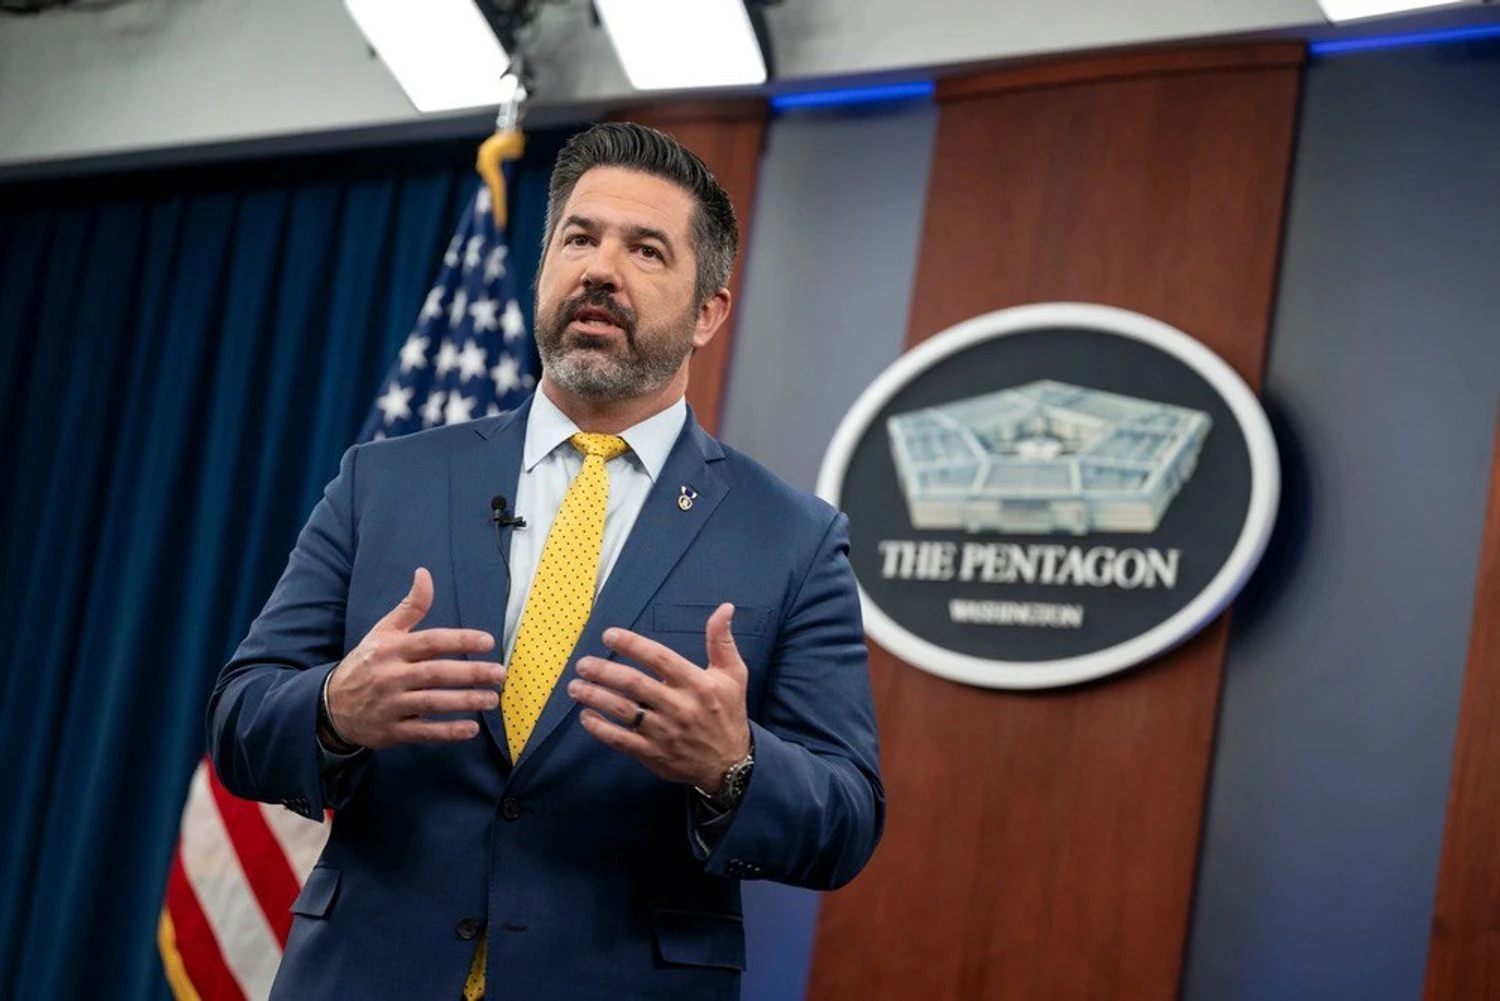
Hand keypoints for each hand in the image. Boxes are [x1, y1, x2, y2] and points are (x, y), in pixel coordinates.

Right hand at [324, 567, 504, 749]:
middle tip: (499, 674)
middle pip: (436, 673)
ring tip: (492, 700)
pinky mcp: (392, 731)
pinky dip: (447, 732)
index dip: (460, 640)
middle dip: (470, 674)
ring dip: (465, 702)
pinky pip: (423, 732)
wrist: (330, 706)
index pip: (430, 641)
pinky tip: (471, 729)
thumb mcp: (382, 632)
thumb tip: (425, 573)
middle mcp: (391, 676)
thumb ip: (410, 607)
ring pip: (432, 703)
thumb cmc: (366, 663)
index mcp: (391, 649)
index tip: (487, 641)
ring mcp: (391, 705)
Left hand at [568, 603, 750, 792]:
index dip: (633, 645)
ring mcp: (664, 733)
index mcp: (697, 684)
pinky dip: (600, 728)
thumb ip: (721, 641)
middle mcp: (679, 707)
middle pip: (634, 684)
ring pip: (623, 711)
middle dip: (604, 671)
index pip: (660, 659)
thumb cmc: (727, 712)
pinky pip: (620, 740)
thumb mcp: (733, 675)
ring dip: (595, 697)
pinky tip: (586, 716)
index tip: (609, 635)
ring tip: (575, 687)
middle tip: (583, 664)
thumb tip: (725, 608)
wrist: (730, 763)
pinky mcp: (654, 754)